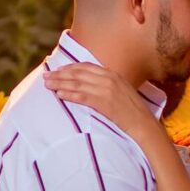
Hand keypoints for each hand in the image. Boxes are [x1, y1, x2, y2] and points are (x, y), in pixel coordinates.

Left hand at [43, 63, 160, 145]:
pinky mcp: (104, 102)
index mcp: (113, 74)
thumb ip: (108, 85)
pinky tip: (59, 95)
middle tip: (46, 76)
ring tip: (47, 84)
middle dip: (60, 74)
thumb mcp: (122, 92)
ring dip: (60, 83)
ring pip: (77, 83)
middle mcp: (109, 78)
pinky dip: (69, 94)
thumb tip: (92, 85)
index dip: (69, 67)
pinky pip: (82, 96)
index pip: (86, 66)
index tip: (58, 70)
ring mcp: (106, 90)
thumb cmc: (133, 112)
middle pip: (79, 73)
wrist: (144, 124)